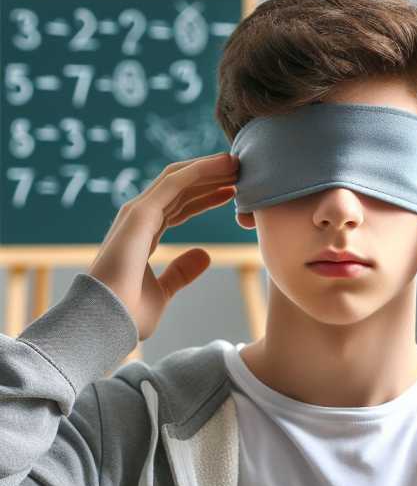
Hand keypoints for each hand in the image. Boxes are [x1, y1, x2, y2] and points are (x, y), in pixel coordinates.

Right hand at [88, 152, 238, 341]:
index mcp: (144, 236)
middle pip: (180, 189)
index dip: (206, 197)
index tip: (232, 192)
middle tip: (240, 170)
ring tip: (235, 162)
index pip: (180, 207)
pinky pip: (173, 184)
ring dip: (208, 169)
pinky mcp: (138, 215)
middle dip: (210, 178)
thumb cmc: (128, 315)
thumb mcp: (164, 292)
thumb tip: (205, 255)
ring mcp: (137, 215)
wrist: (106, 324)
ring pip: (178, 180)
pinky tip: (221, 164)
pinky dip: (198, 171)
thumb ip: (181, 272)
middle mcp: (139, 220)